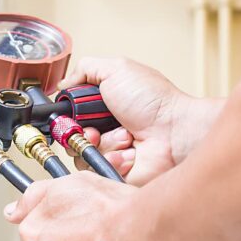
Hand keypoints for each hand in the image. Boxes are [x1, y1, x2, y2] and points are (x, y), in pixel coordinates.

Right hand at [58, 57, 221, 185]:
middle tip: (96, 129)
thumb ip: (86, 69)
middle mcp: (107, 127)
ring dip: (103, 144)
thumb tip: (63, 83)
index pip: (71, 113)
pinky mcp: (118, 171)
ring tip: (125, 137)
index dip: (69, 115)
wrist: (177, 131)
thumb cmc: (155, 101)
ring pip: (84, 154)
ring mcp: (113, 150)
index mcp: (105, 104)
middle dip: (82, 131)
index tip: (73, 114)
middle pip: (72, 135)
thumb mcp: (117, 69)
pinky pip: (100, 170)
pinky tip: (131, 152)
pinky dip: (114, 159)